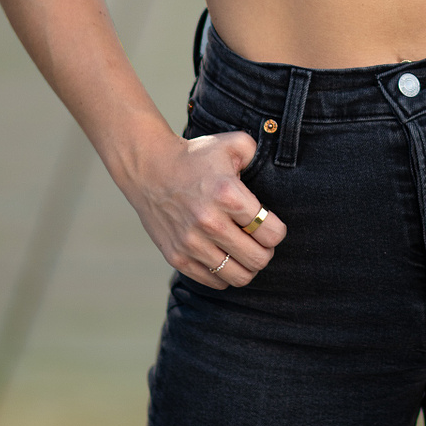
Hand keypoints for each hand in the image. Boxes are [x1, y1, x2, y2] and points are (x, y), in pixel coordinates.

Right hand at [125, 128, 286, 288]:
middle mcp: (210, 222)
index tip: (269, 223)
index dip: (276, 230)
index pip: (271, 233)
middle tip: (260, 241)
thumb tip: (269, 170)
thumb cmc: (194, 157)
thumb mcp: (231, 144)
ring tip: (243, 250)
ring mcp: (191, 243)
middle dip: (266, 251)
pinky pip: (214, 281)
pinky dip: (224, 273)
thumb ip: (257, 153)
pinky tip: (223, 255)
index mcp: (228, 195)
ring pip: (239, 276)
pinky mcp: (177, 257)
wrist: (148, 169)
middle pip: (258, 259)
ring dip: (247, 265)